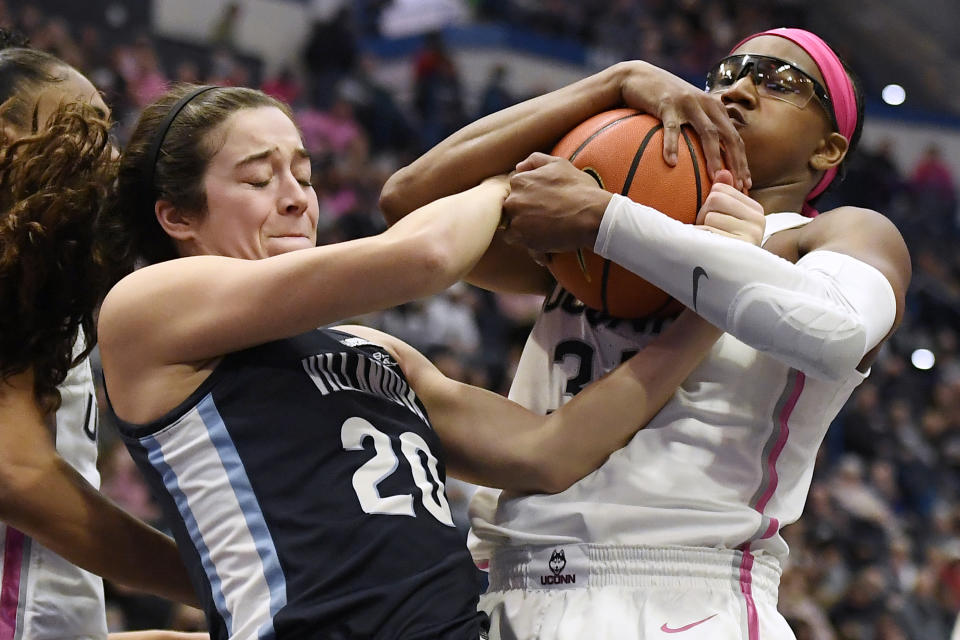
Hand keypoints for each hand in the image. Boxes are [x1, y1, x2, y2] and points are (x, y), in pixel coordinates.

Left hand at [501, 153, 612, 252]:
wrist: (593, 216)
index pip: (514, 190)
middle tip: (545, 216)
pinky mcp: (524, 240)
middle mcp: (513, 200)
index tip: (542, 202)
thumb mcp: (559, 164)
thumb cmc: (580, 189)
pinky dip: (528, 243)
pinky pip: (518, 242)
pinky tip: (545, 240)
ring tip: (546, 229)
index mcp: (519, 181)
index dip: (528, 197)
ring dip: (525, 228)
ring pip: (512, 226)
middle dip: (525, 212)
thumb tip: (518, 167)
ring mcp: (517, 221)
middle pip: (512, 208)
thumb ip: (535, 161)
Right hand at [615, 61, 749, 190]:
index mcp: (715, 109)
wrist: (639, 77)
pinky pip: (672, 128)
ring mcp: (689, 103)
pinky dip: (672, 146)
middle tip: (737, 186)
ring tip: (715, 177)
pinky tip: (671, 163)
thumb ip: (698, 129)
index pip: (735, 138)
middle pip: (729, 137)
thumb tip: (704, 162)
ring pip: (708, 133)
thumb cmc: (662, 101)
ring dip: (714, 156)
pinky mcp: (668, 103)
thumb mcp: (686, 111)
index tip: (745, 184)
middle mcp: (707, 104)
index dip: (743, 162)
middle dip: (736, 162)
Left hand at [694, 170, 764, 245]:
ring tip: (711, 242)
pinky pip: (708, 233)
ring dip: (702, 230)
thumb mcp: (724, 219)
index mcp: (755, 209)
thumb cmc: (722, 245)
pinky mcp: (739, 247)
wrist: (729, 283)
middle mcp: (758, 219)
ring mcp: (751, 234)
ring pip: (710, 217)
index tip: (714, 222)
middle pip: (715, 199)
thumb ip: (724, 194)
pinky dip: (701, 241)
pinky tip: (709, 250)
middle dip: (704, 216)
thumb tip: (723, 171)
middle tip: (709, 232)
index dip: (708, 205)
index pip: (719, 190)